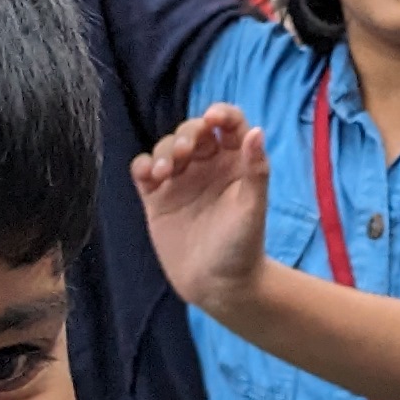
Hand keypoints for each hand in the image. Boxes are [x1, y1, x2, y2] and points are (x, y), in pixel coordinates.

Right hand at [131, 103, 272, 314]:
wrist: (219, 286)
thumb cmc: (243, 247)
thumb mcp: (253, 208)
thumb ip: (255, 170)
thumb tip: (256, 130)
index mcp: (235, 162)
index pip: (229, 124)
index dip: (221, 113)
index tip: (213, 118)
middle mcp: (207, 166)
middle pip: (194, 131)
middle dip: (187, 133)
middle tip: (184, 150)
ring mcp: (180, 180)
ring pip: (166, 147)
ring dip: (163, 150)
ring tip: (165, 170)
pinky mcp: (157, 198)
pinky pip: (144, 170)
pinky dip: (143, 165)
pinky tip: (149, 175)